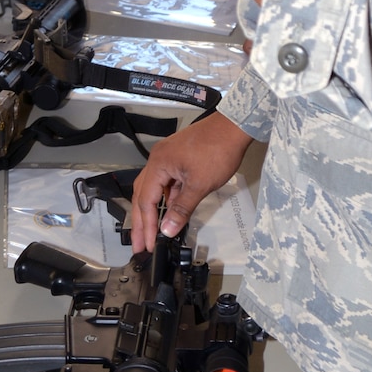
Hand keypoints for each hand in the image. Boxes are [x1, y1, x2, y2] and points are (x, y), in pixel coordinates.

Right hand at [131, 112, 252, 249]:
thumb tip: (168, 229)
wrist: (233, 127)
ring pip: (152, 189)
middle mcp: (157, 159)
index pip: (146, 200)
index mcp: (158, 164)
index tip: (147, 244)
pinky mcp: (177, 159)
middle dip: (141, 221)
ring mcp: (167, 158)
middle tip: (138, 244)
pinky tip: (169, 213)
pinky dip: (165, 199)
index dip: (146, 225)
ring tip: (150, 233)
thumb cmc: (218, 150)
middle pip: (142, 194)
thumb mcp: (200, 185)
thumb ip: (182, 208)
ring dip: (151, 211)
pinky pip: (165, 182)